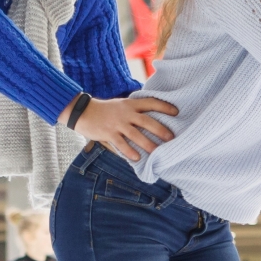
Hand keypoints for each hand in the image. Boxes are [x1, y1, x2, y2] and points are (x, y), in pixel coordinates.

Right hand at [64, 94, 179, 161]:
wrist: (83, 111)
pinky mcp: (108, 133)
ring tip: (157, 152)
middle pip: (146, 121)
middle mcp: (126, 113)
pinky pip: (121, 144)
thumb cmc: (105, 110)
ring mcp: (117, 123)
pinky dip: (129, 151)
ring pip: (135, 134)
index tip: (177, 112)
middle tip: (171, 138)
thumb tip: (152, 118)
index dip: (164, 106)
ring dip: (148, 144)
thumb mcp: (122, 104)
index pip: (151, 103)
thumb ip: (135, 110)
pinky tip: (137, 158)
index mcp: (131, 103)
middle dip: (160, 129)